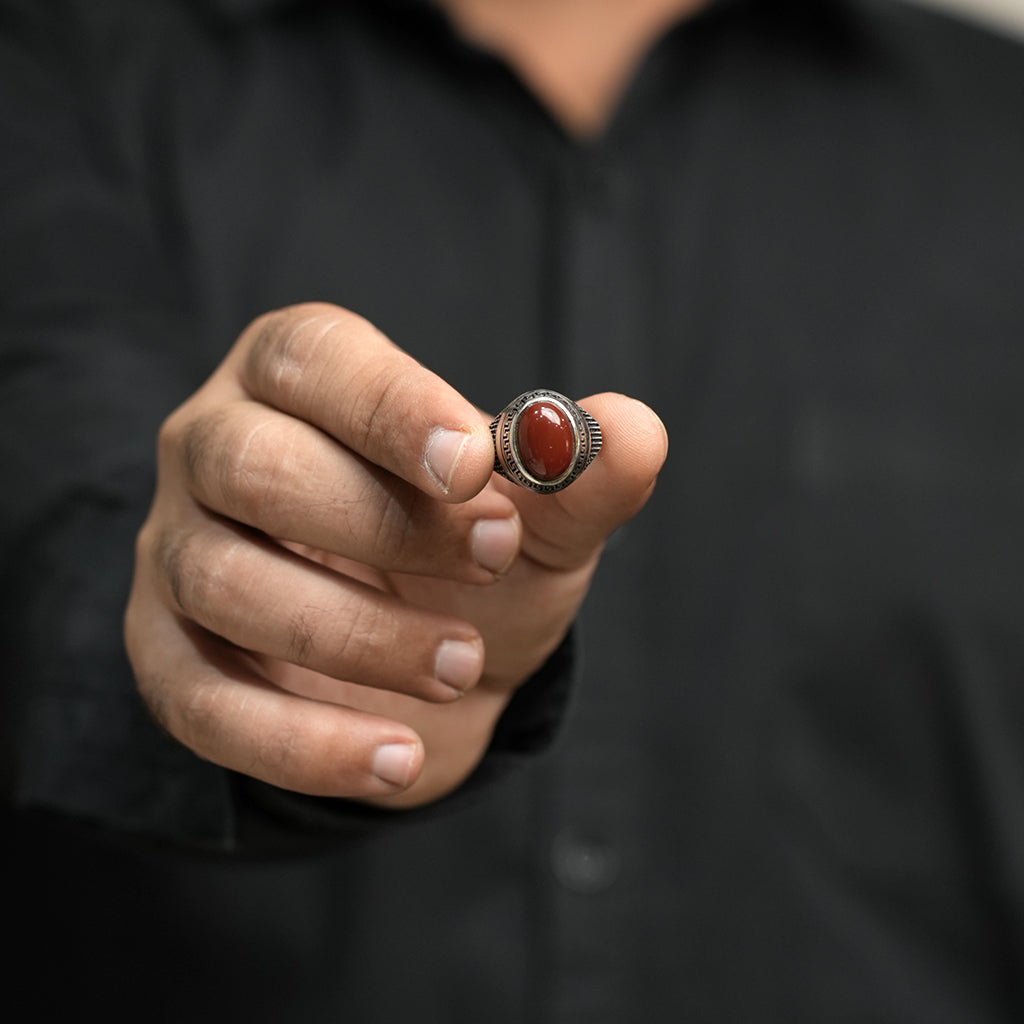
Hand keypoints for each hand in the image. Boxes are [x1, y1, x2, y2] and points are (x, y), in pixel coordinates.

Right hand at [124, 303, 667, 805]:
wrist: (433, 660)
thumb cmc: (476, 559)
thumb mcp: (539, 517)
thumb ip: (579, 473)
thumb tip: (632, 433)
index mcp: (301, 378)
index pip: (317, 361)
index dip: (392, 407)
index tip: (477, 466)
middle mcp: (217, 446)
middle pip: (252, 463)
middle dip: (381, 523)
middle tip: (491, 560)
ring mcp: (177, 551)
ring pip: (225, 581)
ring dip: (356, 634)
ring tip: (461, 663)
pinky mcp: (166, 653)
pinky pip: (199, 702)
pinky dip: (303, 743)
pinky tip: (397, 759)